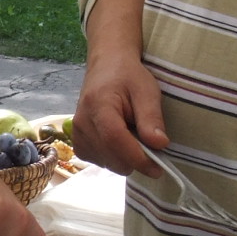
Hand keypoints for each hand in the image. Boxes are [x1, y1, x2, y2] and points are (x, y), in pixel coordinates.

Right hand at [73, 51, 168, 175]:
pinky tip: (120, 141)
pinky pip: (100, 162)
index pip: (114, 139)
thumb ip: (151, 118)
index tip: (158, 169)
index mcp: (98, 105)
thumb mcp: (147, 91)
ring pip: (107, 163)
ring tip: (132, 135)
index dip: (137, 158)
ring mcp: (77, 134)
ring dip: (125, 158)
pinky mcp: (78, 143)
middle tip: (149, 144)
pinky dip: (114, 158)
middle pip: (111, 157)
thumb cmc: (128, 76)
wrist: (107, 67)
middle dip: (135, 159)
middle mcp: (82, 122)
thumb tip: (160, 145)